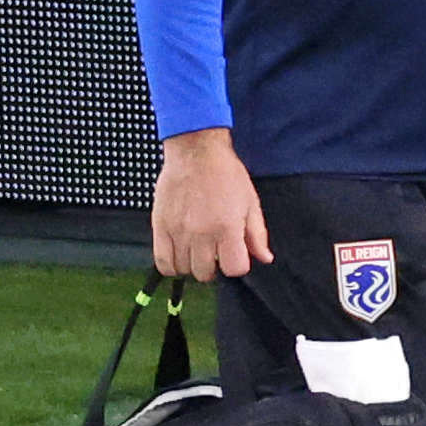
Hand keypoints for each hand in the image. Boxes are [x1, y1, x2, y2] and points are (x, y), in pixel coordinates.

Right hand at [152, 129, 269, 280]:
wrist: (196, 151)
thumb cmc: (226, 174)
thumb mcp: (249, 201)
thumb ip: (257, 233)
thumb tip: (265, 258)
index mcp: (228, 227)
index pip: (234, 268)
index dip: (236, 264)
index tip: (234, 253)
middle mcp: (202, 233)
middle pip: (206, 273)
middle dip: (214, 266)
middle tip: (214, 249)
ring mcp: (179, 231)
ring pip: (185, 270)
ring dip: (192, 264)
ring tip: (196, 248)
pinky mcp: (160, 226)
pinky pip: (163, 262)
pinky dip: (172, 265)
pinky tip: (180, 254)